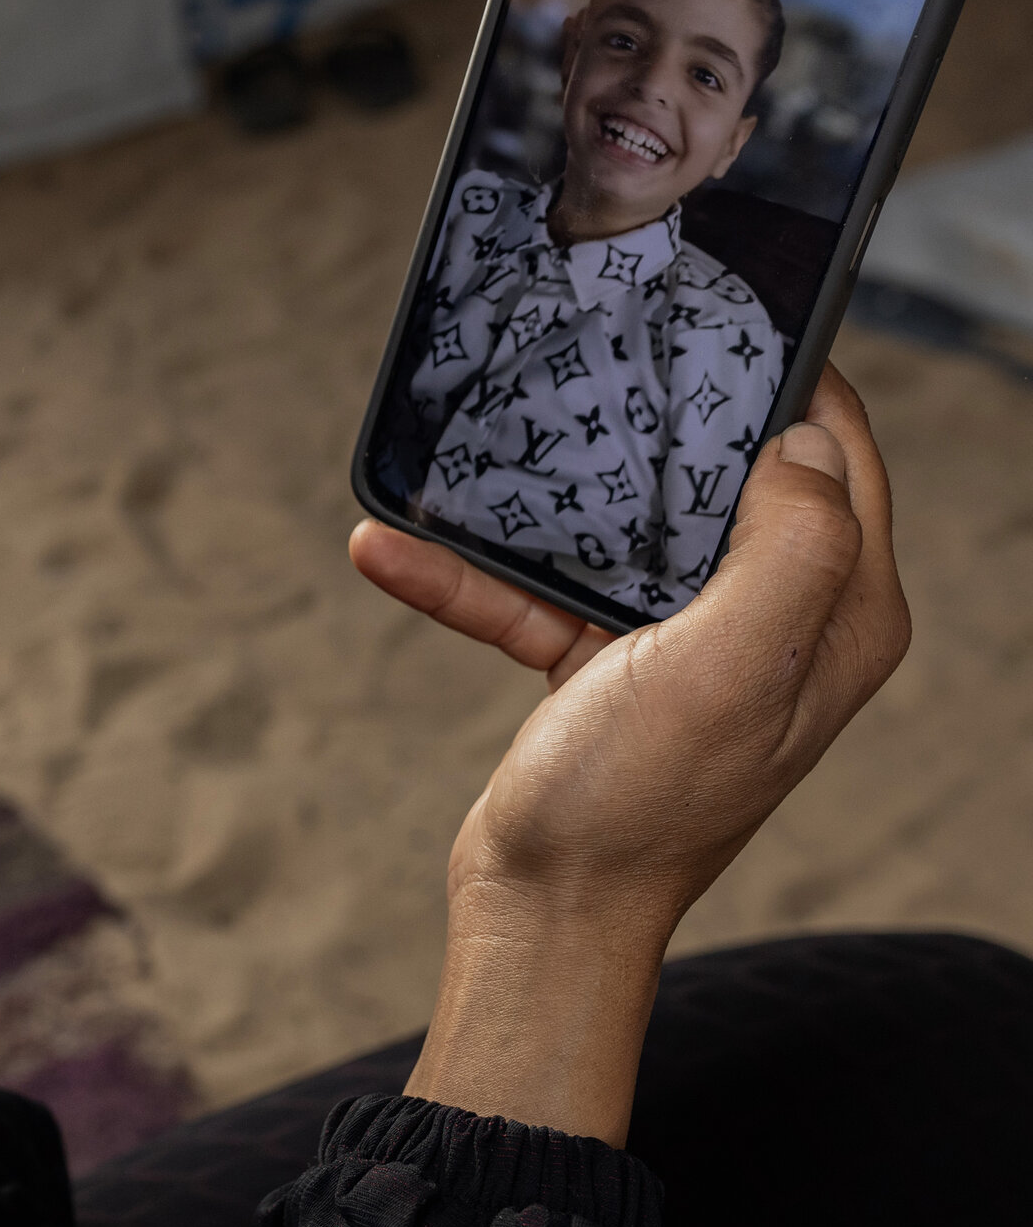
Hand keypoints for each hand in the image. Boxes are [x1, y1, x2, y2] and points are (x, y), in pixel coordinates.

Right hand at [351, 366, 908, 1143]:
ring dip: (540, 496)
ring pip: (620, 527)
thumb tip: (801, 436)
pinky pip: (540, 590)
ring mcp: (685, 641)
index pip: (837, 455)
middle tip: (598, 348)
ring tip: (476, 440)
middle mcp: (772, 622)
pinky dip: (470, 573)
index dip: (789, 375)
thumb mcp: (728, 667)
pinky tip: (389, 547)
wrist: (541, 912)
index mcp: (833, 617)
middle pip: (724, 475)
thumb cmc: (636, 805)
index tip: (715, 314)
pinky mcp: (604, 661)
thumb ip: (791, 547)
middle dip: (658, 414)